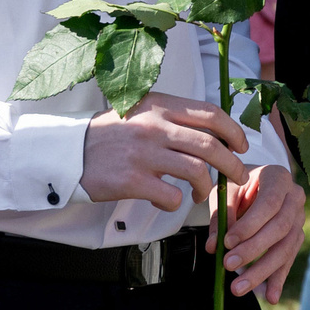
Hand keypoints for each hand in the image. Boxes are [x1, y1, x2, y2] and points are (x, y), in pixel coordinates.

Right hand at [81, 92, 249, 210]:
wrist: (67, 152)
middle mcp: (154, 126)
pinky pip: (171, 195)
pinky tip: (168, 202)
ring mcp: (144, 153)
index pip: (211, 114)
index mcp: (160, 106)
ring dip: (206, 187)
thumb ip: (172, 117)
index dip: (234, 131)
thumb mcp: (140, 112)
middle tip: (238, 177)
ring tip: (200, 194)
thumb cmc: (108, 135)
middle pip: (211, 145)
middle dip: (232, 165)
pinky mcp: (132, 180)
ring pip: (197, 171)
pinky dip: (176, 203)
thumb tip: (213, 131)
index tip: (242, 146)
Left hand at [217, 165, 305, 299]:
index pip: (269, 204)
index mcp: (278, 178)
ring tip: (239, 289)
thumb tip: (213, 248)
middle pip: (280, 228)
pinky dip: (277, 279)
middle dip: (254, 250)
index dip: (250, 225)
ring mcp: (299, 219)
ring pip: (285, 248)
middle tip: (228, 265)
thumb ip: (221, 217)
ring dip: (262, 271)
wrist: (255, 183)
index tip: (228, 243)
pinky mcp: (297, 237)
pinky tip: (270, 297)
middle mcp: (295, 198)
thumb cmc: (239, 185)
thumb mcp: (226, 192)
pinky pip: (288, 260)